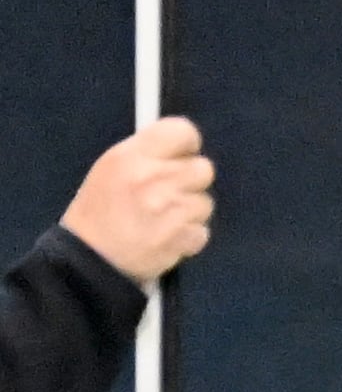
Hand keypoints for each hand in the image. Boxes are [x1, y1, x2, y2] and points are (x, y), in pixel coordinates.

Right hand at [63, 116, 213, 285]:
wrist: (87, 261)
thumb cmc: (98, 213)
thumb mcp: (110, 170)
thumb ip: (145, 155)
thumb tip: (180, 149)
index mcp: (131, 156)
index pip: (181, 131)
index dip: (186, 144)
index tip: (180, 156)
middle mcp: (153, 178)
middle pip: (203, 168)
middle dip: (190, 182)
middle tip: (168, 194)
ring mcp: (170, 208)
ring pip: (205, 202)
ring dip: (189, 212)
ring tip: (161, 221)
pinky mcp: (181, 237)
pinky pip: (201, 231)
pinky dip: (188, 238)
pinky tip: (165, 239)